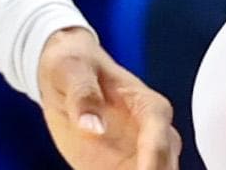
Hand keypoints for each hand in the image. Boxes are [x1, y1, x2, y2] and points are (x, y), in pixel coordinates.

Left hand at [34, 27, 179, 169]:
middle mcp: (153, 135)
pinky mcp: (121, 169)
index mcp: (149, 108)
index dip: (153, 165)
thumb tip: (91, 126)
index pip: (158, 141)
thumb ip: (83, 95)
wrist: (66, 74)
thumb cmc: (73, 65)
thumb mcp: (72, 70)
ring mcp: (140, 156)